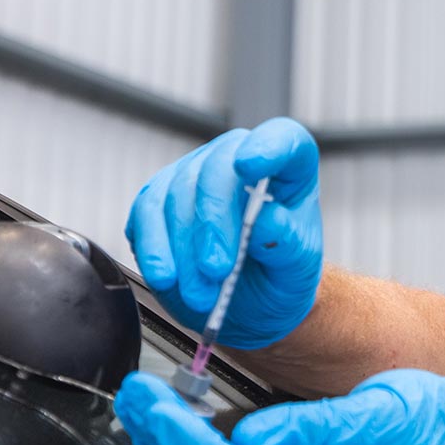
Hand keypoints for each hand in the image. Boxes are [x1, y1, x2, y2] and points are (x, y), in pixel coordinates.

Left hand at [114, 368, 444, 444]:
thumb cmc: (440, 426)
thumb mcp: (387, 413)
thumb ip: (319, 430)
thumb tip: (251, 437)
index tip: (155, 406)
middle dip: (170, 442)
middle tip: (134, 396)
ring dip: (181, 443)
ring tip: (145, 403)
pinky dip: (208, 443)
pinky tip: (188, 420)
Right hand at [125, 118, 321, 348]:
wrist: (248, 305)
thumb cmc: (279, 274)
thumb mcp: (297, 268)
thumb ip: (287, 242)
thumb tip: (267, 220)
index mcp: (289, 168)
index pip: (283, 139)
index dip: (267, 146)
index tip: (250, 166)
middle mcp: (238, 159)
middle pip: (217, 169)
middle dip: (213, 221)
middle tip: (217, 269)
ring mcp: (196, 174)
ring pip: (178, 193)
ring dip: (185, 249)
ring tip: (200, 292)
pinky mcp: (159, 199)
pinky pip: (147, 212)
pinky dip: (154, 247)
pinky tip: (166, 276)